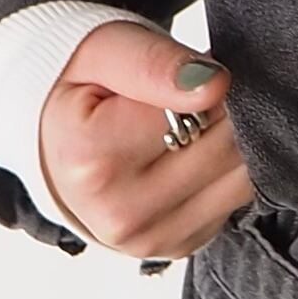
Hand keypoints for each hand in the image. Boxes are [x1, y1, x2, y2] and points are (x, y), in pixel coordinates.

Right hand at [39, 23, 255, 258]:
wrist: (55, 141)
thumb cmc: (80, 90)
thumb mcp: (103, 51)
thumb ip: (154, 63)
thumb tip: (215, 85)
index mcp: (91, 159)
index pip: (198, 109)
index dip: (202, 82)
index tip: (175, 76)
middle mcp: (119, 213)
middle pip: (227, 146)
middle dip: (221, 111)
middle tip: (184, 97)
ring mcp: (150, 239)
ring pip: (242, 177)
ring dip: (229, 142)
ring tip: (183, 126)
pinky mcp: (177, 247)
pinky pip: (235, 202)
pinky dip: (224, 173)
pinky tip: (186, 157)